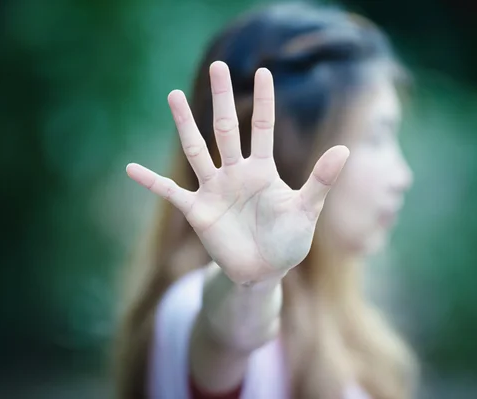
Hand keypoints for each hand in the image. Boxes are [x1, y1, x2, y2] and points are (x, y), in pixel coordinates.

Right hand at [127, 61, 348, 284]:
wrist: (263, 271)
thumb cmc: (287, 241)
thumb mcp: (306, 210)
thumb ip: (320, 180)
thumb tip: (345, 149)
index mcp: (263, 170)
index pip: (263, 128)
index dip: (264, 101)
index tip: (263, 72)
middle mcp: (236, 173)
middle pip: (227, 128)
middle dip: (222, 98)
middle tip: (217, 67)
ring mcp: (215, 190)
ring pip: (197, 150)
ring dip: (186, 125)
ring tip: (173, 96)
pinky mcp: (199, 211)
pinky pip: (171, 192)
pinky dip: (152, 182)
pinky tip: (131, 169)